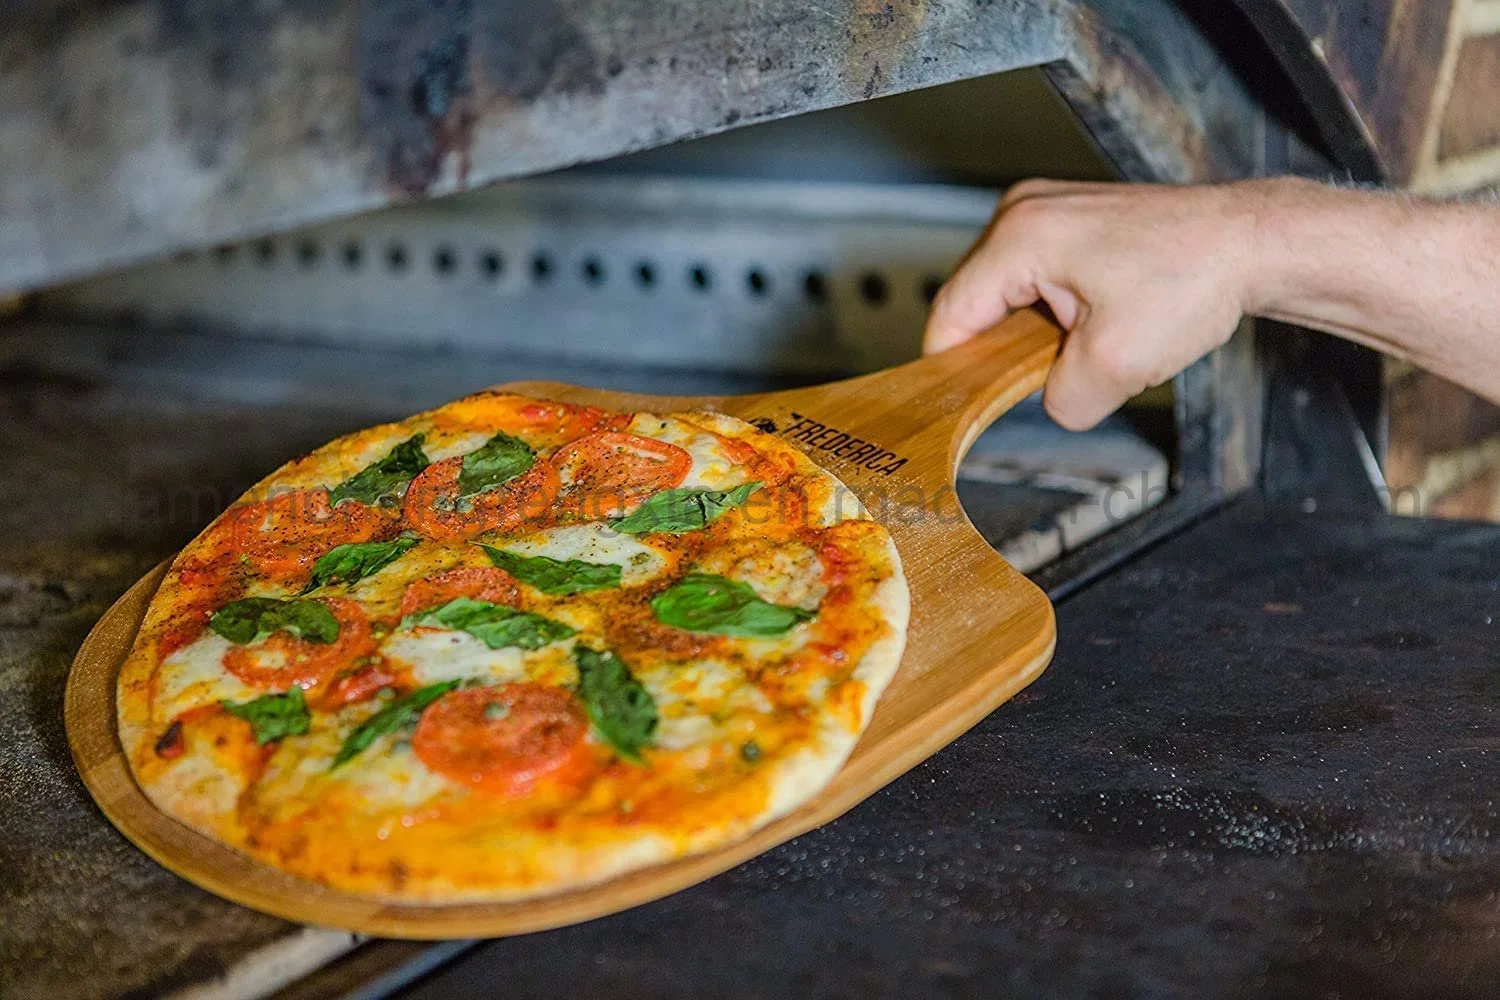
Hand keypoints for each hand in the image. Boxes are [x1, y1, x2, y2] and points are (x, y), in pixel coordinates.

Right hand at [924, 179, 1266, 429]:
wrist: (1255, 243)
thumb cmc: (1197, 278)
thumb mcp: (1118, 365)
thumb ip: (1063, 401)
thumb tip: (1052, 404)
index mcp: (1019, 237)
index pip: (951, 316)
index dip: (954, 370)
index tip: (966, 409)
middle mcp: (1022, 211)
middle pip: (977, 303)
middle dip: (1007, 350)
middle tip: (1055, 377)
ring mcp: (1046, 209)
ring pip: (1009, 295)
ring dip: (1038, 333)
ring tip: (1089, 344)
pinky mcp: (1070, 219)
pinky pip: (1037, 279)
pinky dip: (1059, 312)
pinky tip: (1098, 322)